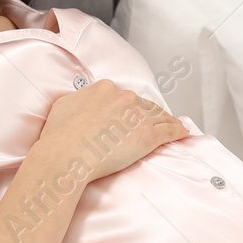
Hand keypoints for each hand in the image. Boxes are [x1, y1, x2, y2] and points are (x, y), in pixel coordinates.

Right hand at [36, 78, 189, 182]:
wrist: (66, 154)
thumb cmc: (59, 135)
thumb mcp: (64, 106)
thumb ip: (78, 101)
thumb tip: (80, 104)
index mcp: (104, 89)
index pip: (123, 96)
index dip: (129, 107)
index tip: (130, 114)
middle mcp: (123, 98)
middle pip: (142, 105)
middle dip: (147, 114)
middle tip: (150, 123)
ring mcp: (137, 116)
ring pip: (158, 116)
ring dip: (166, 121)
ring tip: (174, 126)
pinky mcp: (147, 135)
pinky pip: (169, 131)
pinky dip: (178, 131)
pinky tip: (183, 132)